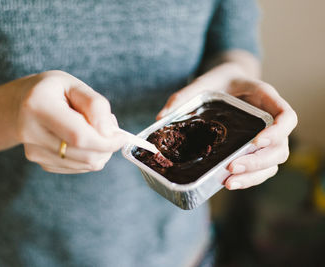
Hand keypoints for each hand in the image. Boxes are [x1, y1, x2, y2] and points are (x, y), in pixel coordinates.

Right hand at [13, 70, 125, 173]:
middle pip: (84, 155)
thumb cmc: (54, 91)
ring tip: (93, 129)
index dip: (106, 141)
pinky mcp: (42, 163)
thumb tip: (109, 134)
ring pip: (84, 164)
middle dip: (107, 147)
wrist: (22, 104)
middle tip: (110, 129)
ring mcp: (34, 152)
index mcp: (38, 106)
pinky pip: (78, 167)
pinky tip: (82, 140)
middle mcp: (31, 133)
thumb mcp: (75, 85)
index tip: (122, 136)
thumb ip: (95, 105)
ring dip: (100, 151)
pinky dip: (89, 156)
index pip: (79, 136)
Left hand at [156, 63, 296, 189]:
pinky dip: (249, 179)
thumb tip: (160, 118)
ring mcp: (265, 137)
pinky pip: (261, 168)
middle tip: (232, 167)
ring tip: (228, 182)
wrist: (226, 83)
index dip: (278, 131)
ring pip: (273, 162)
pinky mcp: (254, 149)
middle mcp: (270, 120)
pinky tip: (228, 182)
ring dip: (254, 175)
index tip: (257, 141)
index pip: (287, 116)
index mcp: (264, 99)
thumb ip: (184, 96)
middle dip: (259, 161)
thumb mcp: (202, 82)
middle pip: (281, 146)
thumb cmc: (218, 81)